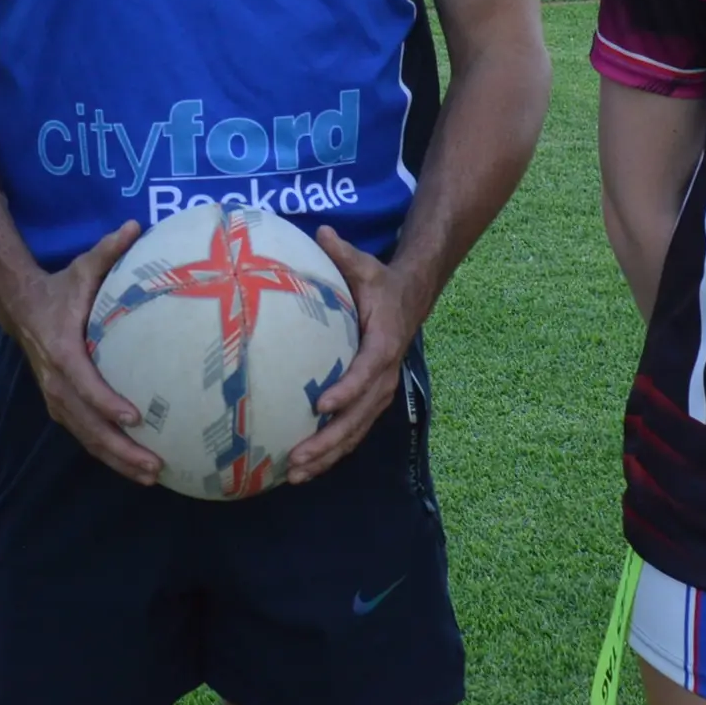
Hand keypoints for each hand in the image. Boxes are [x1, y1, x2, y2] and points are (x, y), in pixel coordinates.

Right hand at [12, 221, 162, 484]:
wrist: (20, 307)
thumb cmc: (60, 289)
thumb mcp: (82, 268)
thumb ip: (109, 250)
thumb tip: (135, 225)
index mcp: (63, 351)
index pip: (84, 383)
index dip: (107, 402)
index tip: (134, 416)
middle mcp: (57, 381)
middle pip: (88, 424)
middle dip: (120, 448)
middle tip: (154, 464)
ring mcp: (57, 397)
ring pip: (87, 438)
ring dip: (117, 460)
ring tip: (151, 476)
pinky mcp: (61, 405)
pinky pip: (85, 435)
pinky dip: (108, 454)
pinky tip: (135, 468)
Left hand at [279, 226, 428, 485]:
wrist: (411, 299)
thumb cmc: (380, 283)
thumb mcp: (365, 266)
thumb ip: (342, 254)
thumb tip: (322, 231)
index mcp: (383, 342)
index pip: (367, 371)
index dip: (346, 390)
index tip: (321, 405)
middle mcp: (384, 373)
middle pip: (359, 415)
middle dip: (329, 440)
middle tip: (297, 457)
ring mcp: (379, 390)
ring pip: (356, 431)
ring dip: (327, 455)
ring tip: (294, 474)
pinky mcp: (371, 399)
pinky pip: (353, 430)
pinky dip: (332, 451)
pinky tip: (306, 468)